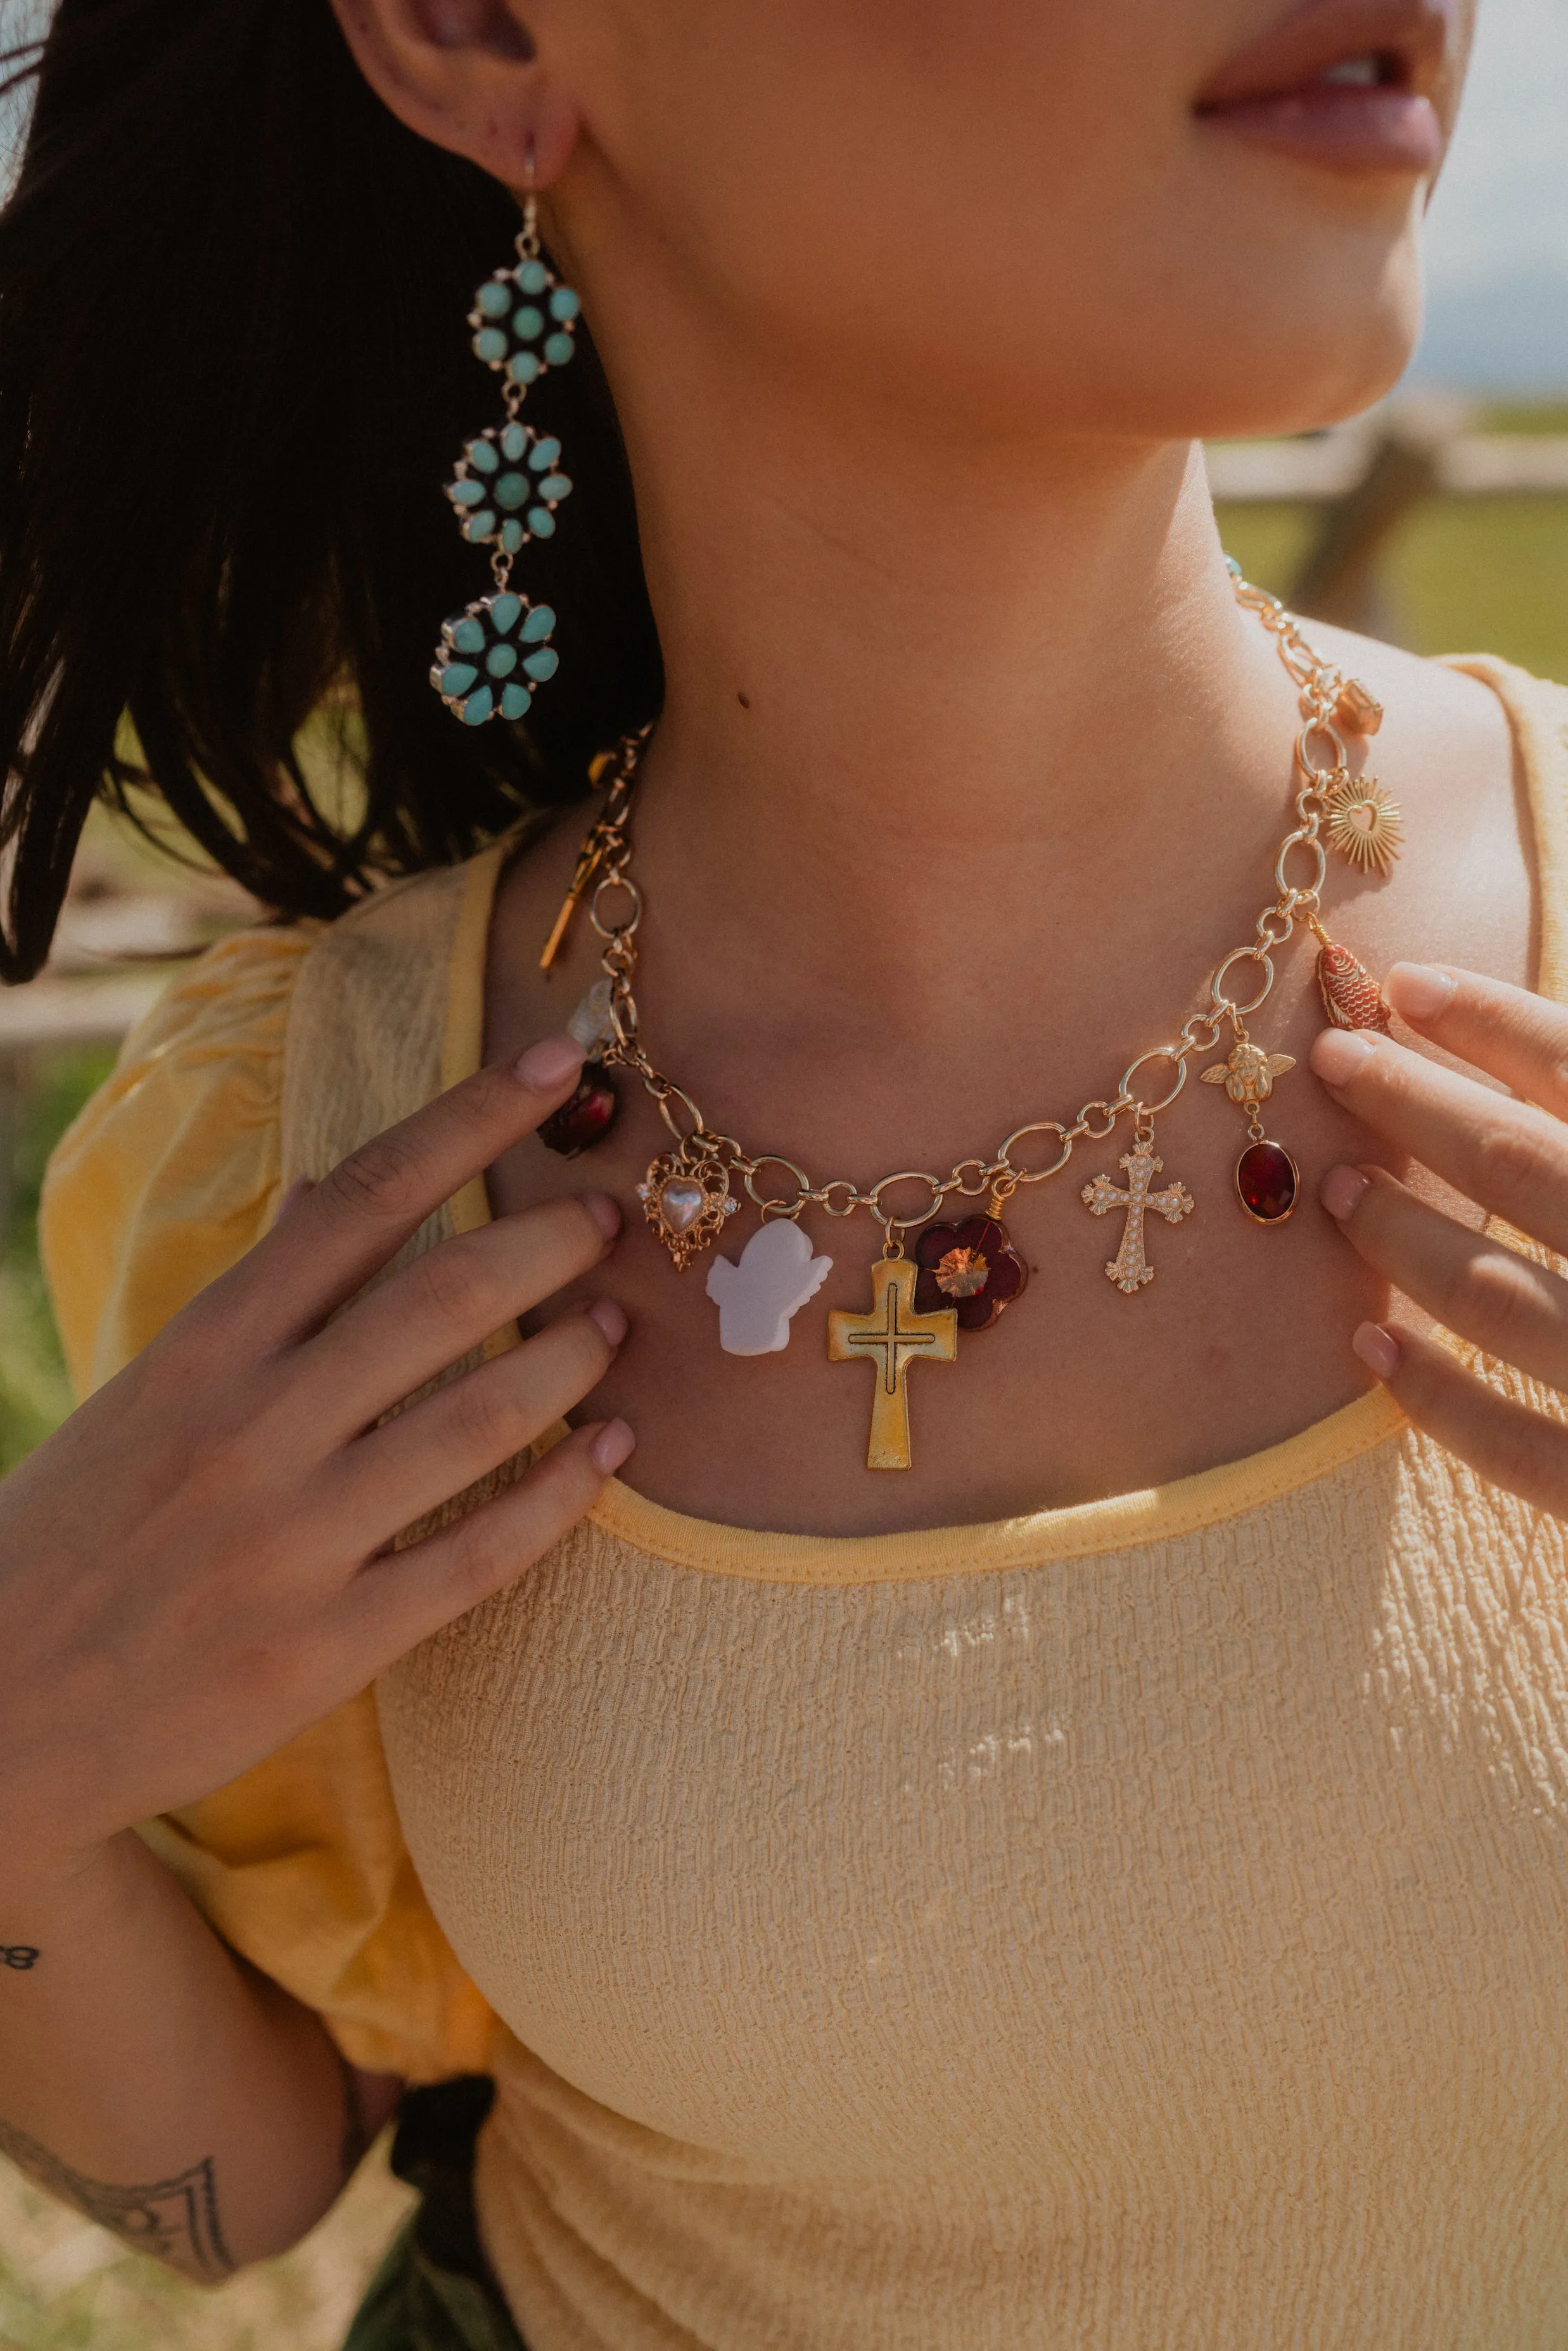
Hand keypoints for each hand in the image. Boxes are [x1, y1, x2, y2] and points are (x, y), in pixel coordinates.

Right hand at [0, 1036, 632, 1885]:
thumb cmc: (79, 1535)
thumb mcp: (144, 1391)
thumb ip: (251, 1297)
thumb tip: (327, 1189)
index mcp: (204, 1347)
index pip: (360, 1198)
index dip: (469, 1121)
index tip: (551, 1069)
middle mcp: (252, 1427)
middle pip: (444, 1296)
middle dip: (553, 1242)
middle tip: (611, 1219)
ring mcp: (292, 1542)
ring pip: (482, 1419)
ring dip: (575, 1359)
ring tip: (620, 1326)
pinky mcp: (326, 1647)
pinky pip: (479, 1555)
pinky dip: (564, 1495)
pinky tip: (613, 1455)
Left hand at [1311, 963, 1567, 1513]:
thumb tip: (1558, 1064)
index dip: (1500, 1024)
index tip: (1410, 983)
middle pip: (1527, 1170)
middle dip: (1419, 1106)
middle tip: (1333, 1059)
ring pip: (1498, 1299)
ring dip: (1404, 1237)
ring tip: (1337, 1188)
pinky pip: (1516, 1449)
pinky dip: (1436, 1395)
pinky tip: (1370, 1343)